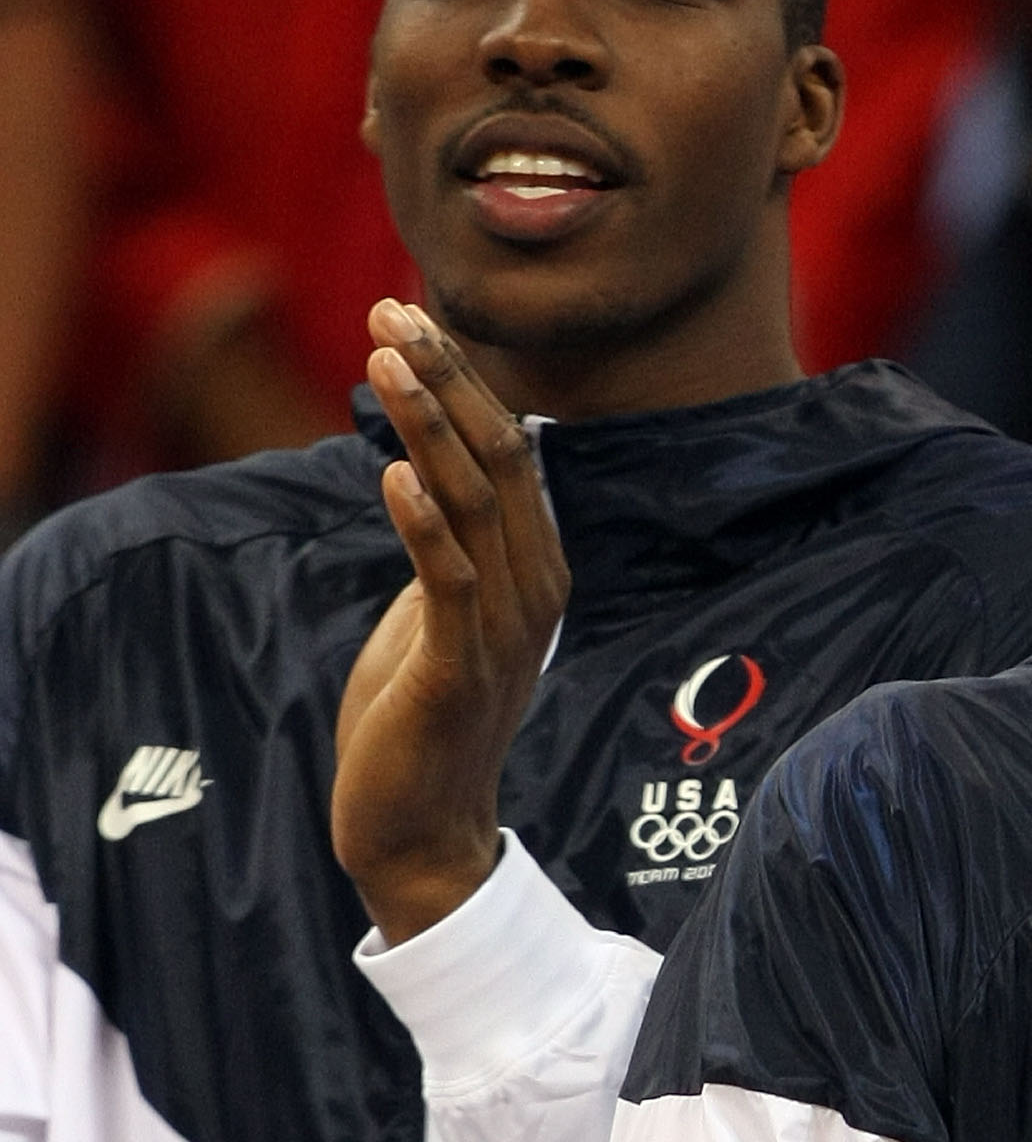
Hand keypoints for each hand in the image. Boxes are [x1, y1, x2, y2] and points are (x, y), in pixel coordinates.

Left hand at [331, 302, 569, 944]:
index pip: (508, 452)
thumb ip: (446, 549)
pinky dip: (423, 526)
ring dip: (427, 429)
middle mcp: (534, 594)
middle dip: (446, 380)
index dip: (460, 379)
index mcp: (535, 572)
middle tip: (393, 312)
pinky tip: (390, 475)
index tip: (409, 313)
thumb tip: (426, 477)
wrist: (418, 830)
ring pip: (477, 507)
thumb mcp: (436, 613)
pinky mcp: (459, 672)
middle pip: (499, 461)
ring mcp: (503, 634)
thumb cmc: (418, 721)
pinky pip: (450, 584)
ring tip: (385, 362)